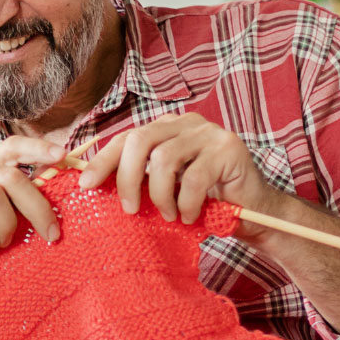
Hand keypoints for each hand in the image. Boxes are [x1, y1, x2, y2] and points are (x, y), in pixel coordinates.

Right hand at [0, 136, 67, 266]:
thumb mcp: (5, 215)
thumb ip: (23, 197)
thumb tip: (59, 179)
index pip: (10, 146)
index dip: (37, 148)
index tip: (62, 155)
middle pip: (8, 177)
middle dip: (36, 207)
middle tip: (50, 234)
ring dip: (5, 227)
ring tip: (1, 244)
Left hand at [76, 114, 281, 226]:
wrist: (254, 212)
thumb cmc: (204, 202)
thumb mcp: (165, 189)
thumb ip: (140, 179)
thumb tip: (92, 184)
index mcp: (166, 128)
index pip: (126, 138)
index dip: (103, 160)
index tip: (85, 185)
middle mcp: (186, 123)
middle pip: (140, 141)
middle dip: (127, 178)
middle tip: (129, 209)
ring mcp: (209, 132)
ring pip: (164, 159)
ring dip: (161, 195)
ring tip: (168, 216)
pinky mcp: (228, 148)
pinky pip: (193, 178)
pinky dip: (186, 203)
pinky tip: (190, 216)